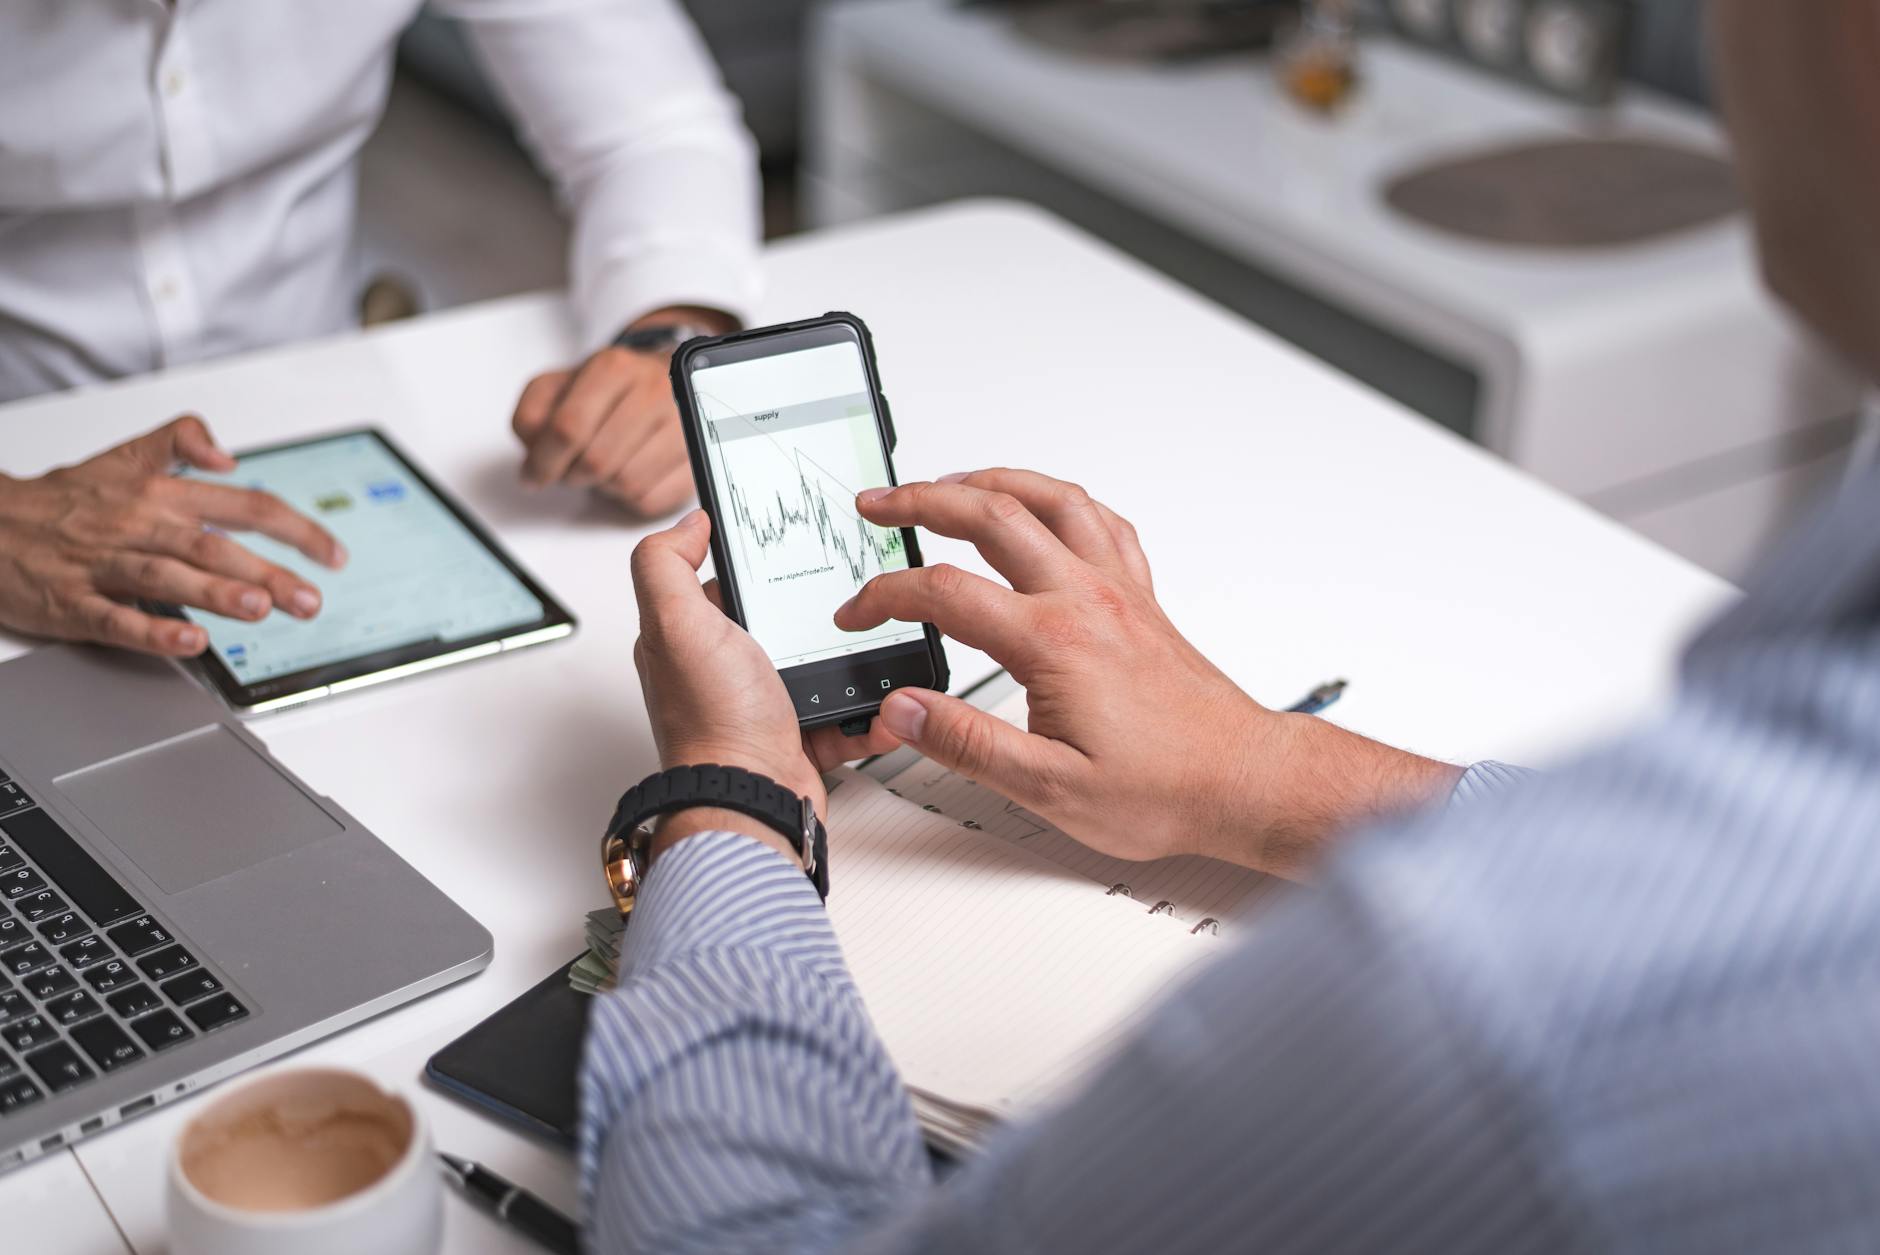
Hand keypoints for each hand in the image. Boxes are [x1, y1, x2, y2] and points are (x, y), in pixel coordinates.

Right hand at [0, 416, 344, 657]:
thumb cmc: (62, 498)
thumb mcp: (125, 455)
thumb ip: (181, 440)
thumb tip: (230, 453)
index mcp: (159, 494)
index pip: (244, 505)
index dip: (294, 529)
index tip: (331, 555)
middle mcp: (137, 526)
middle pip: (214, 545)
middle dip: (267, 572)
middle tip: (309, 598)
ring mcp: (104, 564)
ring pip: (168, 577)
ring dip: (217, 593)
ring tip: (260, 608)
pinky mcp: (72, 602)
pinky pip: (117, 618)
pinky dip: (154, 631)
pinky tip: (191, 642)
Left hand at [511, 308, 732, 514]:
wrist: (667, 380)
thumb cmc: (610, 389)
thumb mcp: (559, 385)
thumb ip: (532, 415)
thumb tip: (532, 460)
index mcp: (614, 368)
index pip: (567, 428)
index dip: (543, 462)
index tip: (533, 476)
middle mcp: (654, 391)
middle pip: (596, 461)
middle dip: (573, 476)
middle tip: (569, 470)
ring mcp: (683, 426)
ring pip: (626, 484)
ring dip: (604, 487)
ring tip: (603, 468)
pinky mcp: (698, 458)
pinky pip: (652, 500)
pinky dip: (630, 499)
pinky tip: (628, 475)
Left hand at [631, 510, 899, 859]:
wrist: (753, 800)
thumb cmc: (715, 722)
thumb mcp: (676, 624)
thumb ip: (666, 564)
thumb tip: (688, 524)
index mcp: (689, 638)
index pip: (720, 580)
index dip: (751, 559)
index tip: (786, 542)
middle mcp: (722, 672)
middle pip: (776, 617)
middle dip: (812, 604)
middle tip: (847, 585)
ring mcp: (763, 705)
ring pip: (817, 662)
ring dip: (849, 654)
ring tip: (876, 632)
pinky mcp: (800, 736)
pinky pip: (843, 714)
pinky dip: (867, 708)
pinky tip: (883, 694)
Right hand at [836, 470, 1460, 879]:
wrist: (1242, 779)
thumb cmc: (1164, 787)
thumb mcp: (1050, 789)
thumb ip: (968, 744)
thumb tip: (902, 711)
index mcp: (1053, 642)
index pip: (946, 593)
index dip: (885, 597)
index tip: (857, 614)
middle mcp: (1086, 600)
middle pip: (993, 514)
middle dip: (923, 500)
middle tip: (878, 505)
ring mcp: (1118, 591)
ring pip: (1050, 499)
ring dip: (990, 480)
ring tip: (947, 484)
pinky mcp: (1141, 598)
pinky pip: (1100, 521)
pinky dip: (1059, 499)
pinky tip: (1042, 506)